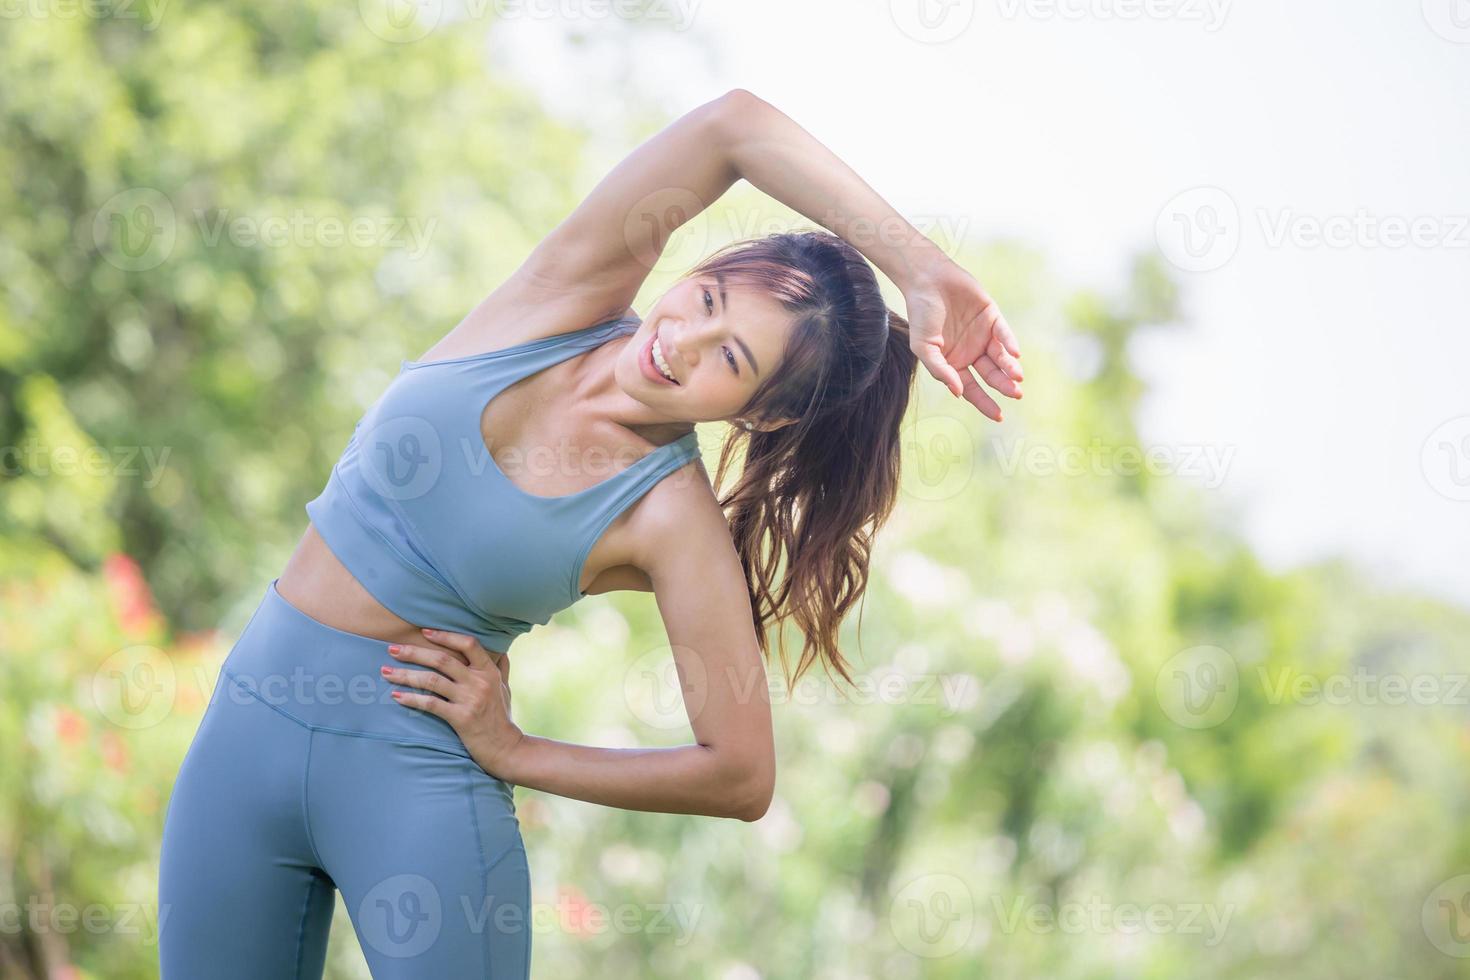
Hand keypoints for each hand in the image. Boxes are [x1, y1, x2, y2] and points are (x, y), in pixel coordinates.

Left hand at [385, 628, 522, 778]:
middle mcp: (479, 682)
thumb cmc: (502, 718)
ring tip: (386, 672)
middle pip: (442, 659)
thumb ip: (501, 669)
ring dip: (405, 675)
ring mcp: (470, 700)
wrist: (506, 748)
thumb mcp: (505, 689)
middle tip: (392, 649)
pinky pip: (430, 704)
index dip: (445, 636)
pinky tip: (396, 696)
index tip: (424, 632)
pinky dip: (411, 699)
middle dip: (414, 652)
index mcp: (489, 671)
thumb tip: (501, 651)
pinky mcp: (460, 718)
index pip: (468, 644)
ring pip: (431, 680)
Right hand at [902, 259, 1023, 421]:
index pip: (972, 389)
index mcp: (954, 363)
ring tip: (1017, 377)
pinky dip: (1010, 343)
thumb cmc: (921, 315)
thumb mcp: (924, 347)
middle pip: (991, 375)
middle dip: (1004, 386)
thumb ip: (940, 370)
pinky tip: (1014, 354)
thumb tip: (958, 393)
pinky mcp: (992, 316)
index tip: (998, 415)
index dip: (985, 403)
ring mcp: (982, 335)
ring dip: (1009, 368)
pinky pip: (1004, 333)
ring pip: (1000, 357)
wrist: (927, 280)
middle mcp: (970, 352)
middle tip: (1016, 394)